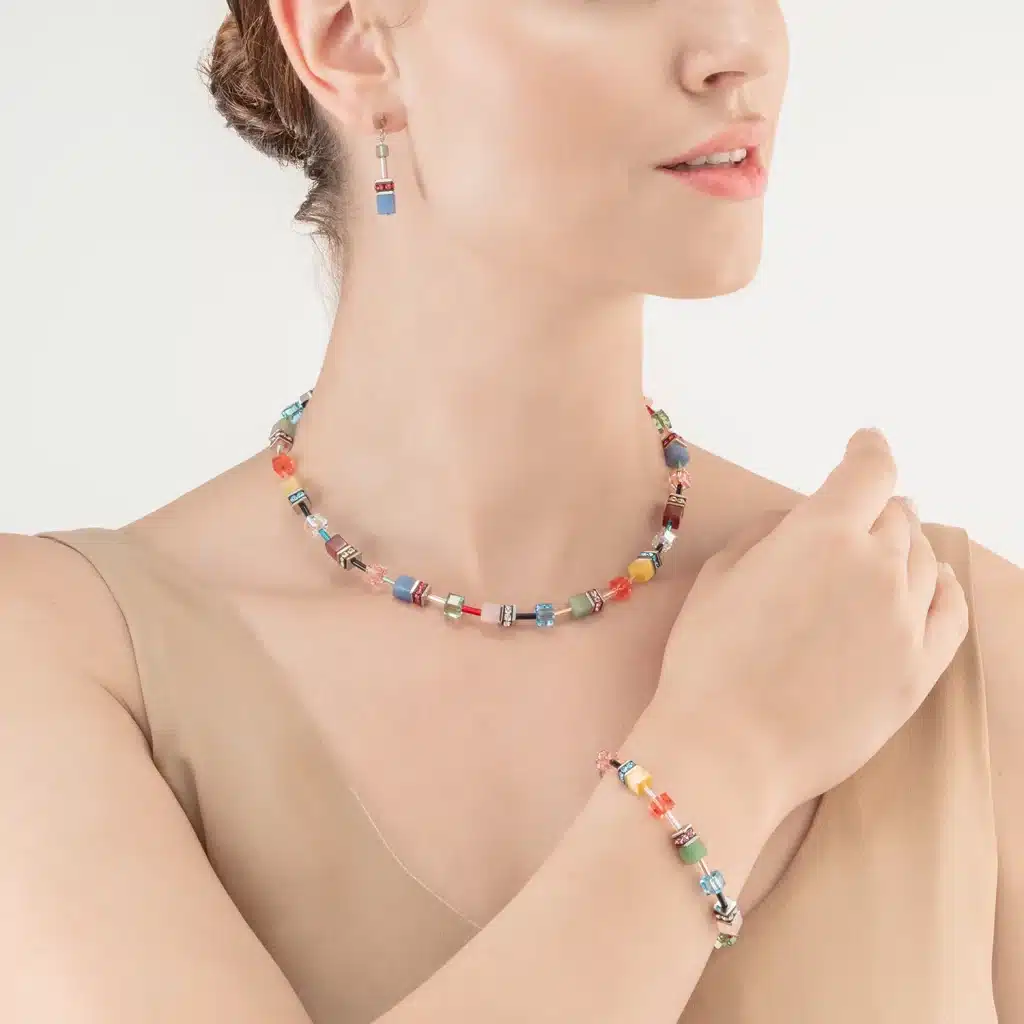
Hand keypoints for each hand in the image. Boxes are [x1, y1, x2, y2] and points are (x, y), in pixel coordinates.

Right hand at [650, 427, 968, 824]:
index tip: (863, 443)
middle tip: (849, 520)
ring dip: (900, 546)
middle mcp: (877, 566)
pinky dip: (938, 586)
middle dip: (872, 508)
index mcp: (823, 533)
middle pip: (896, 514)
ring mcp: (906, 620)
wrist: (729, 748)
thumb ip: (770, 532)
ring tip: (875, 556)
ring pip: (922, 558)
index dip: (867, 448)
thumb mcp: (720, 575)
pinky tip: (923, 585)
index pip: (870, 470)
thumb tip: (802, 522)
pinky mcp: (920, 669)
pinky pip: (951, 609)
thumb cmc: (709, 659)